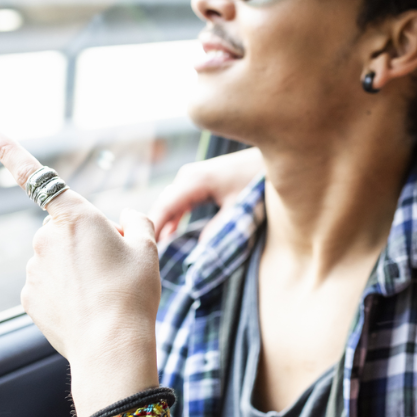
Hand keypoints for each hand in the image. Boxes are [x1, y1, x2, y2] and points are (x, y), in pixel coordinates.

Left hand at [0, 130, 160, 409]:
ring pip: (57, 260)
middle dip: (86, 241)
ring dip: (76, 269)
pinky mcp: (28, 298)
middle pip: (66, 230)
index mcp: (75, 216)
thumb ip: (137, 222)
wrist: (112, 346)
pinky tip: (85, 309)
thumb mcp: (149, 249)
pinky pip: (49, 286)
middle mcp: (45, 238)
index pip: (37, 176)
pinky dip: (65, 294)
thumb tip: (124, 219)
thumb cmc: (133, 293)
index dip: (12, 152)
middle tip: (116, 266)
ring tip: (104, 293)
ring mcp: (33, 270)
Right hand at [149, 147, 263, 241]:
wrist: (270, 159)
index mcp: (194, 181)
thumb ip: (218, 229)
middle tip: (149, 257)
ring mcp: (191, 178)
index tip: (147, 250)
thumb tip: (199, 251)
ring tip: (156, 250)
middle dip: (154, 230)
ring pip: (169, 204)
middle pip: (163, 206)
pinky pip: (178, 202)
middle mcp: (187, 177)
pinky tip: (169, 236)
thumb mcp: (238, 209)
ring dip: (163, 225)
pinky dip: (173, 218)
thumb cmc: (256, 180)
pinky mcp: (198, 182)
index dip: (154, 230)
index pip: (164, 208)